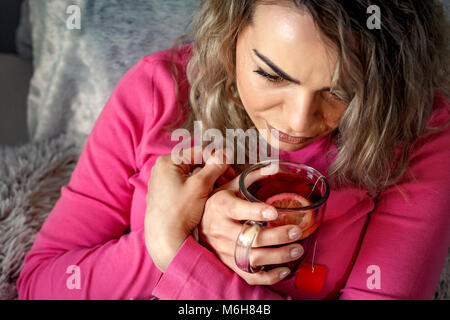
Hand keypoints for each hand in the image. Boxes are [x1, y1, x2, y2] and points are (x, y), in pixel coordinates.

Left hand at [144, 147, 232, 271]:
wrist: (164, 239)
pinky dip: (197, 189)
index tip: (230, 172)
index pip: (199, 152)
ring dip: (207, 180)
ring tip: (217, 191)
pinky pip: (184, 185)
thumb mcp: (200, 186)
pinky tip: (205, 198)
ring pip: (191, 174)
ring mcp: (161, 182)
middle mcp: (162, 169)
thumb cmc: (179, 212)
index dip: (218, 160)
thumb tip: (226, 152)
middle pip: (195, 163)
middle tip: (226, 182)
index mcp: (168, 162)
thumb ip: (215, 166)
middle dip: (213, 171)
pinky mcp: (164, 194)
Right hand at [199, 177, 304, 284]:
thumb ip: (252, 177)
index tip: (275, 212)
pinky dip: (268, 276)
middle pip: (248, 237)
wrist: (197, 226)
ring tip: (297, 249)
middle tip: (296, 231)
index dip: (255, 212)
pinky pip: (249, 275)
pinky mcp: (228, 263)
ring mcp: (223, 249)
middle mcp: (219, 229)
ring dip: (277, 256)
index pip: (236, 209)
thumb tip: (275, 166)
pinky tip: (285, 269)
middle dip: (275, 236)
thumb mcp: (229, 187)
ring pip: (251, 258)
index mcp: (219, 206)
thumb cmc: (218, 203)